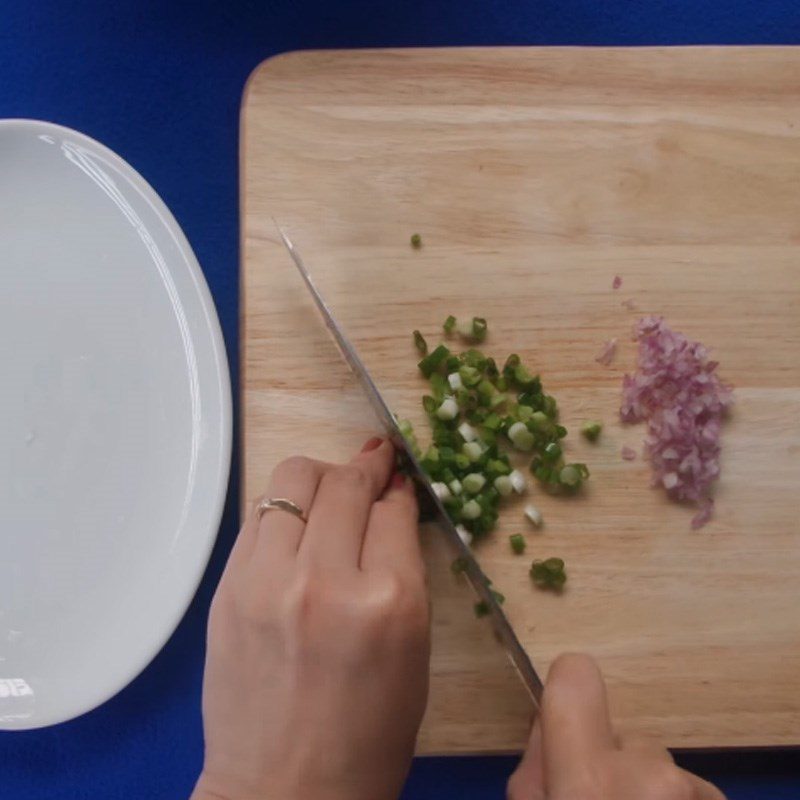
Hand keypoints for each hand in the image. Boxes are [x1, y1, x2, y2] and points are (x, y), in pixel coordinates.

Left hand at [192, 438, 429, 799]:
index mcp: (390, 602)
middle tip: (373, 466)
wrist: (285, 791)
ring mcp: (267, 580)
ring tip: (331, 490)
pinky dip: (284, 508)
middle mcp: (326, 579)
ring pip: (294, 479)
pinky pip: (259, 516)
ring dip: (320, 476)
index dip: (399, 488)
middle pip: (345, 482)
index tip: (398, 480)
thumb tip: (392, 504)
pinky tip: (296, 526)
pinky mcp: (228, 589)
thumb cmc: (369, 733)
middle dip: (365, 467)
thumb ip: (404, 568)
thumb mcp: (413, 649)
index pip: (394, 508)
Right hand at [507, 654, 725, 799]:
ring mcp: (694, 794)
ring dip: (649, 793)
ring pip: (662, 769)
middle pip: (625, 739)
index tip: (567, 711)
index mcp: (589, 780)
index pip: (575, 678)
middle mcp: (652, 777)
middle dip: (612, 766)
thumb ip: (535, 768)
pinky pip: (694, 792)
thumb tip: (548, 725)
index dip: (568, 686)